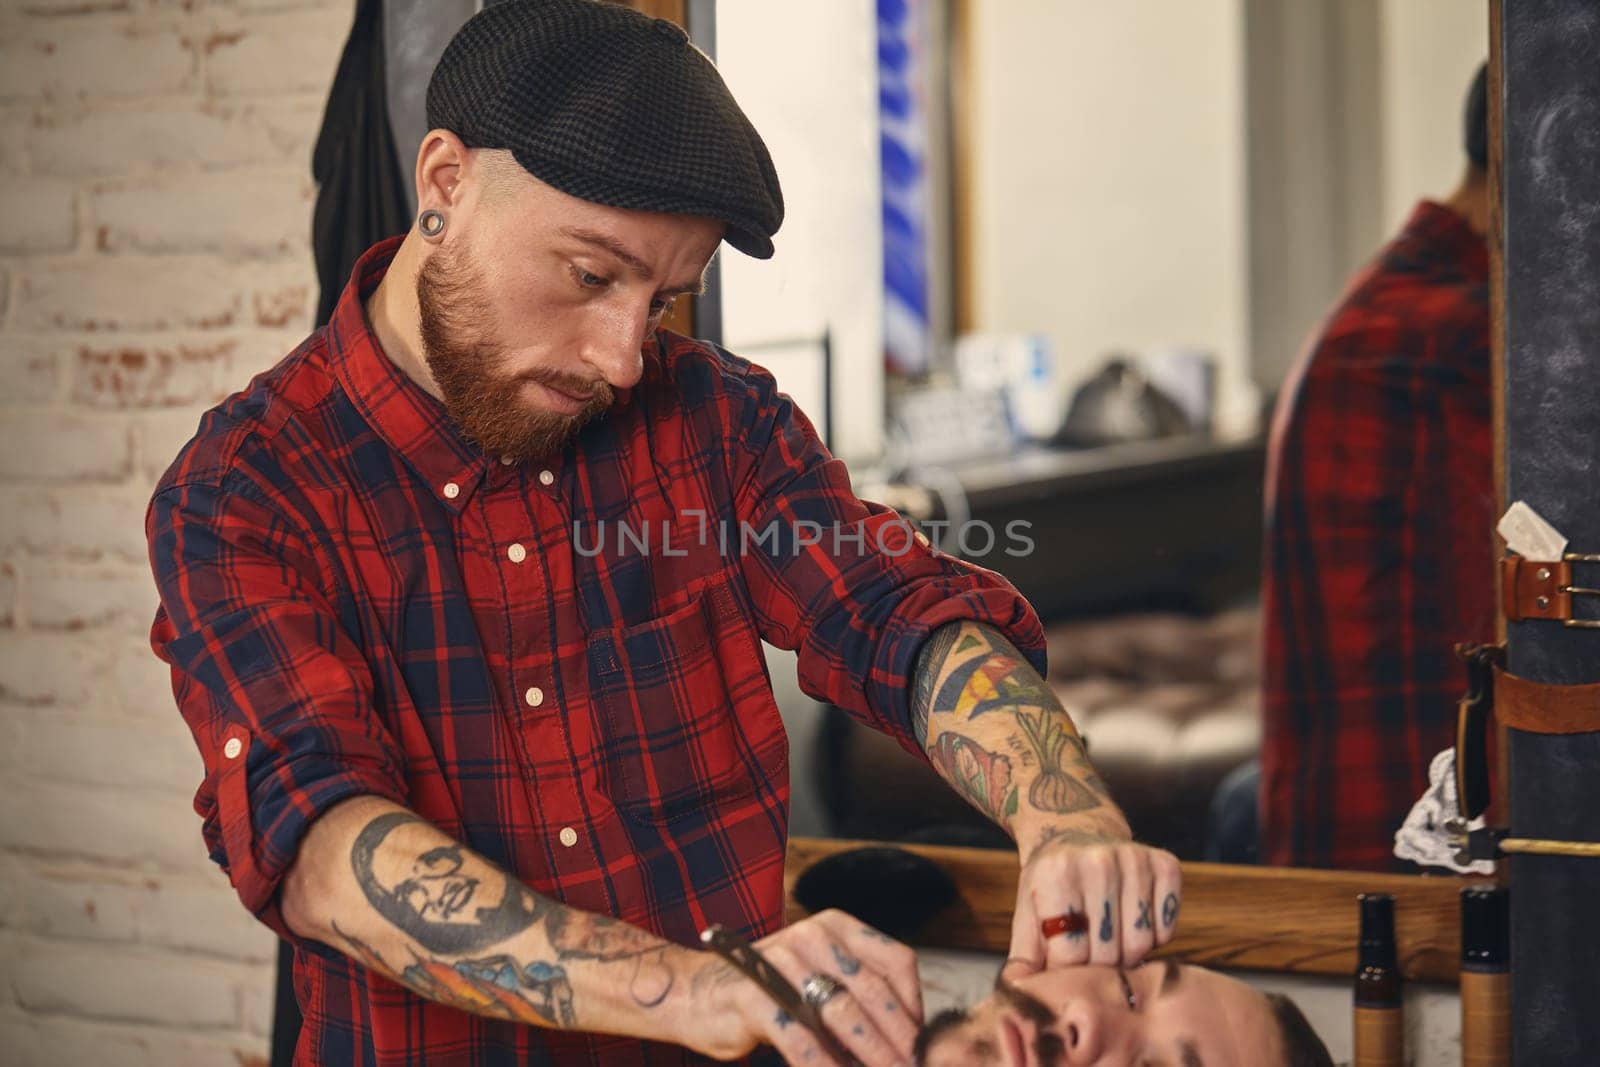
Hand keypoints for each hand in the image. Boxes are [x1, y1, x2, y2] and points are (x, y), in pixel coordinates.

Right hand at [684, 909, 922, 1065]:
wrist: (698, 993)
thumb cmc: (771, 991)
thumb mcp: (820, 981)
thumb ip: (859, 997)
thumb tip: (908, 1041)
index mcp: (837, 927)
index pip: (895, 961)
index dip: (914, 1007)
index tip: (921, 1044)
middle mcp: (812, 936)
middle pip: (873, 990)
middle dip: (899, 1039)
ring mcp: (781, 963)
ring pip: (841, 1014)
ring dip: (871, 1055)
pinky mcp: (753, 997)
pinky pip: (800, 1038)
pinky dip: (824, 1066)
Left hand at [1003, 820, 1181, 979]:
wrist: (1076, 831)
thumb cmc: (1050, 882)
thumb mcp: (1027, 913)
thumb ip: (1023, 958)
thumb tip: (1017, 993)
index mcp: (1056, 874)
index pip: (1069, 954)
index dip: (1065, 968)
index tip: (1062, 956)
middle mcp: (1098, 861)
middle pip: (1107, 954)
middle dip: (1096, 964)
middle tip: (1088, 948)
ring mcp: (1135, 860)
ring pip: (1140, 946)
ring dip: (1126, 954)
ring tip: (1109, 936)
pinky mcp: (1166, 864)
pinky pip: (1166, 930)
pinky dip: (1152, 937)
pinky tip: (1132, 920)